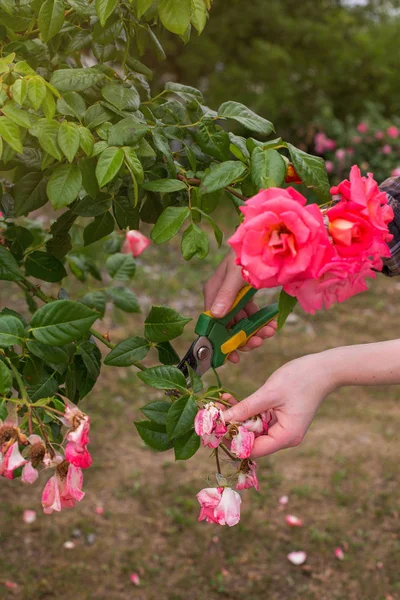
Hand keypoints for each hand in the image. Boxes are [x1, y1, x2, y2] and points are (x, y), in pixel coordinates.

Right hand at [203, 251, 276, 362]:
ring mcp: (234, 296)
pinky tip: (272, 323)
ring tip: (270, 332)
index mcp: (213, 292)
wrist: (267, 238)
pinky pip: (251, 314)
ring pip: (241, 322)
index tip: (232, 356)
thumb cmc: (247, 253)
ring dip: (255, 330)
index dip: (221, 341)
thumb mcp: (237, 274)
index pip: (212, 323)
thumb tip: (215, 315)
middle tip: (260, 342)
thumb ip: (227, 294)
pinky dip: (261, 321)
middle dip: (243, 337)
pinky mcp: (246, 295)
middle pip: (228, 326)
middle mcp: (221, 296)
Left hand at [222, 352, 337, 456]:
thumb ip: (246, 408)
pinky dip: (246, 412)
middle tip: (213, 414)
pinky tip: (231, 400)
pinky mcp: (280, 418)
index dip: (233, 441)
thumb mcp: (269, 393)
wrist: (324, 368)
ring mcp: (282, 428)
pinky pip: (258, 419)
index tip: (215, 428)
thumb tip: (223, 419)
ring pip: (253, 429)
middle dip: (233, 428)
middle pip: (252, 441)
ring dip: (237, 418)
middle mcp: (284, 437)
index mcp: (285, 437)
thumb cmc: (301, 379)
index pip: (253, 450)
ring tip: (221, 403)